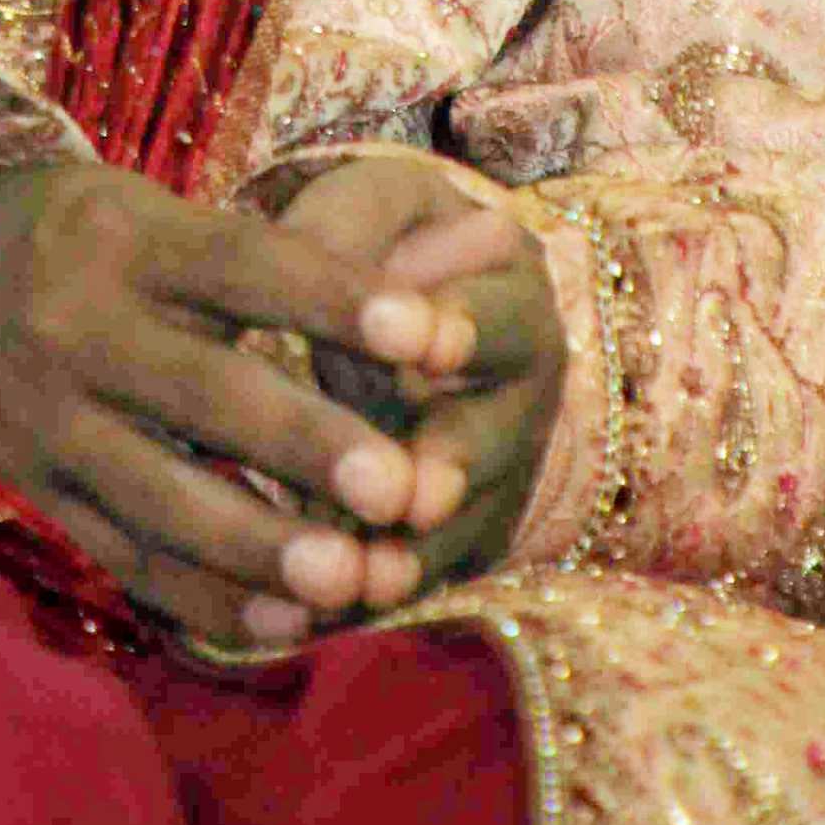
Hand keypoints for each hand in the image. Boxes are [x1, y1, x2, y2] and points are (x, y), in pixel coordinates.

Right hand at [0, 150, 490, 661]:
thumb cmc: (94, 241)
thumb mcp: (163, 213)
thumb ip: (296, 260)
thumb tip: (468, 281)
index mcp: (125, 238)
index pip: (244, 263)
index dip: (340, 299)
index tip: (435, 335)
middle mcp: (77, 325)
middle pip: (204, 390)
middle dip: (309, 444)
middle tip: (406, 488)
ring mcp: (44, 418)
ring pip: (161, 494)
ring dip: (264, 545)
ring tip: (357, 579)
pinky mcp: (29, 490)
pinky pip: (121, 557)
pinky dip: (204, 595)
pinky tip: (285, 625)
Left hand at [252, 152, 566, 601]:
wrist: (390, 321)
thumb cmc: (377, 244)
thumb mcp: (371, 208)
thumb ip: (345, 224)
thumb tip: (305, 260)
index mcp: (512, 301)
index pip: (499, 317)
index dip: (461, 327)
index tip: (415, 336)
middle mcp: (519, 401)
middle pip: (493, 442)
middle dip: (450, 466)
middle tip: (412, 491)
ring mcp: (491, 484)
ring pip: (457, 529)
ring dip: (412, 556)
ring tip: (365, 578)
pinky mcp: (452, 547)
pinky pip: (417, 581)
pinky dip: (372, 600)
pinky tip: (319, 616)